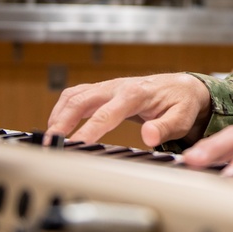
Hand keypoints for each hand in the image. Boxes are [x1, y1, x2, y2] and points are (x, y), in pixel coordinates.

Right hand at [45, 73, 210, 146]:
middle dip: (63, 121)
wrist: (182, 86)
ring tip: (50, 138)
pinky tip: (58, 125)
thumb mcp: (181, 118)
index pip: (106, 114)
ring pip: (75, 95)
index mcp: (136, 94)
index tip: (75, 145)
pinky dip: (63, 108)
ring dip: (59, 114)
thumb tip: (148, 136)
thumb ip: (164, 127)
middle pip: (82, 100)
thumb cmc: (181, 103)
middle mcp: (118, 86)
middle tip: (51, 143)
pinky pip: (77, 94)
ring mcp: (108, 86)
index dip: (89, 130)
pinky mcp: (103, 90)